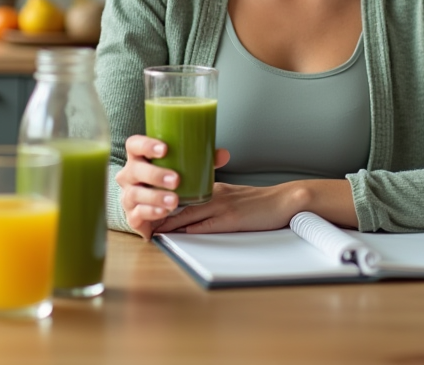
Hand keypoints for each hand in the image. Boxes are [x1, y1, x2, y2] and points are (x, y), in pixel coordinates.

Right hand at [116, 135, 230, 240]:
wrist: (156, 206)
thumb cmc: (168, 180)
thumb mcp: (183, 167)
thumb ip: (202, 159)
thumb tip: (223, 154)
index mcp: (140, 157)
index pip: (134, 145)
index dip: (146, 145)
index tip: (164, 148)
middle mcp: (130, 175)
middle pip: (135, 170)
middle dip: (155, 174)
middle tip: (176, 179)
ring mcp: (128, 195)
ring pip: (135, 194)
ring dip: (155, 196)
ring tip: (174, 200)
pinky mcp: (133, 215)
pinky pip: (137, 214)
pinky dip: (151, 213)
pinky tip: (164, 212)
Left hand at [155, 181, 308, 234]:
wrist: (285, 201)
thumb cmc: (261, 202)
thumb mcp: (233, 195)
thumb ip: (213, 200)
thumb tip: (194, 212)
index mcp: (213, 188)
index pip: (182, 193)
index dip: (163, 200)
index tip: (145, 207)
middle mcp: (214, 194)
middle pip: (179, 202)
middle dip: (157, 210)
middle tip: (138, 218)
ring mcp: (222, 206)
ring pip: (187, 213)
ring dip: (166, 221)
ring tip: (148, 228)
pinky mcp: (231, 219)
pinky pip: (204, 225)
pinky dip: (186, 230)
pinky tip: (174, 235)